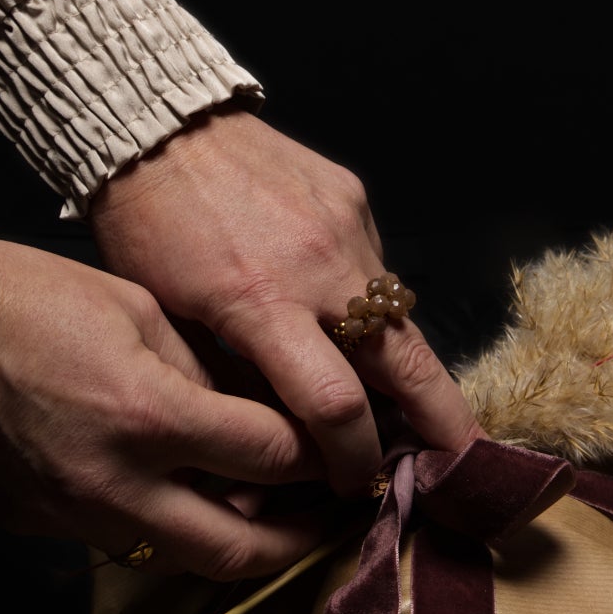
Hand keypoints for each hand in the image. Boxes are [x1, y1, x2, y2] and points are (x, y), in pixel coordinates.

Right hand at [0, 203, 332, 578]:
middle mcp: (117, 483)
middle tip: (329, 524)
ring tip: (267, 518)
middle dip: (298, 543)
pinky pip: (120, 540)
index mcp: (152, 414)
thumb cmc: (30, 294)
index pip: (271, 458)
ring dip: (232, 544)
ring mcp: (73, 515)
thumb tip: (264, 414)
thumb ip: (208, 372)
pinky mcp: (37, 525)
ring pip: (180, 559)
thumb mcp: (141, 310)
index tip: (341, 449)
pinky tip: (178, 495)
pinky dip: (162, 525)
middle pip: (239, 551)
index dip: (318, 456)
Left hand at [88, 108, 479, 496]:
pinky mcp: (354, 199)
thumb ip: (235, 381)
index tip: (357, 486)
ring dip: (404, 366)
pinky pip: (374, 268)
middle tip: (467, 463)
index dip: (356, 458)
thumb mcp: (172, 319)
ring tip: (410, 406)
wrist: (159, 128)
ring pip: (398, 318)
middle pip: (408, 366)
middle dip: (445, 425)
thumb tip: (282, 448)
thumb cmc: (145, 231)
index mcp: (260, 304)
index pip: (336, 405)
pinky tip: (341, 312)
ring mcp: (346, 228)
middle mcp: (319, 268)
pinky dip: (366, 304)